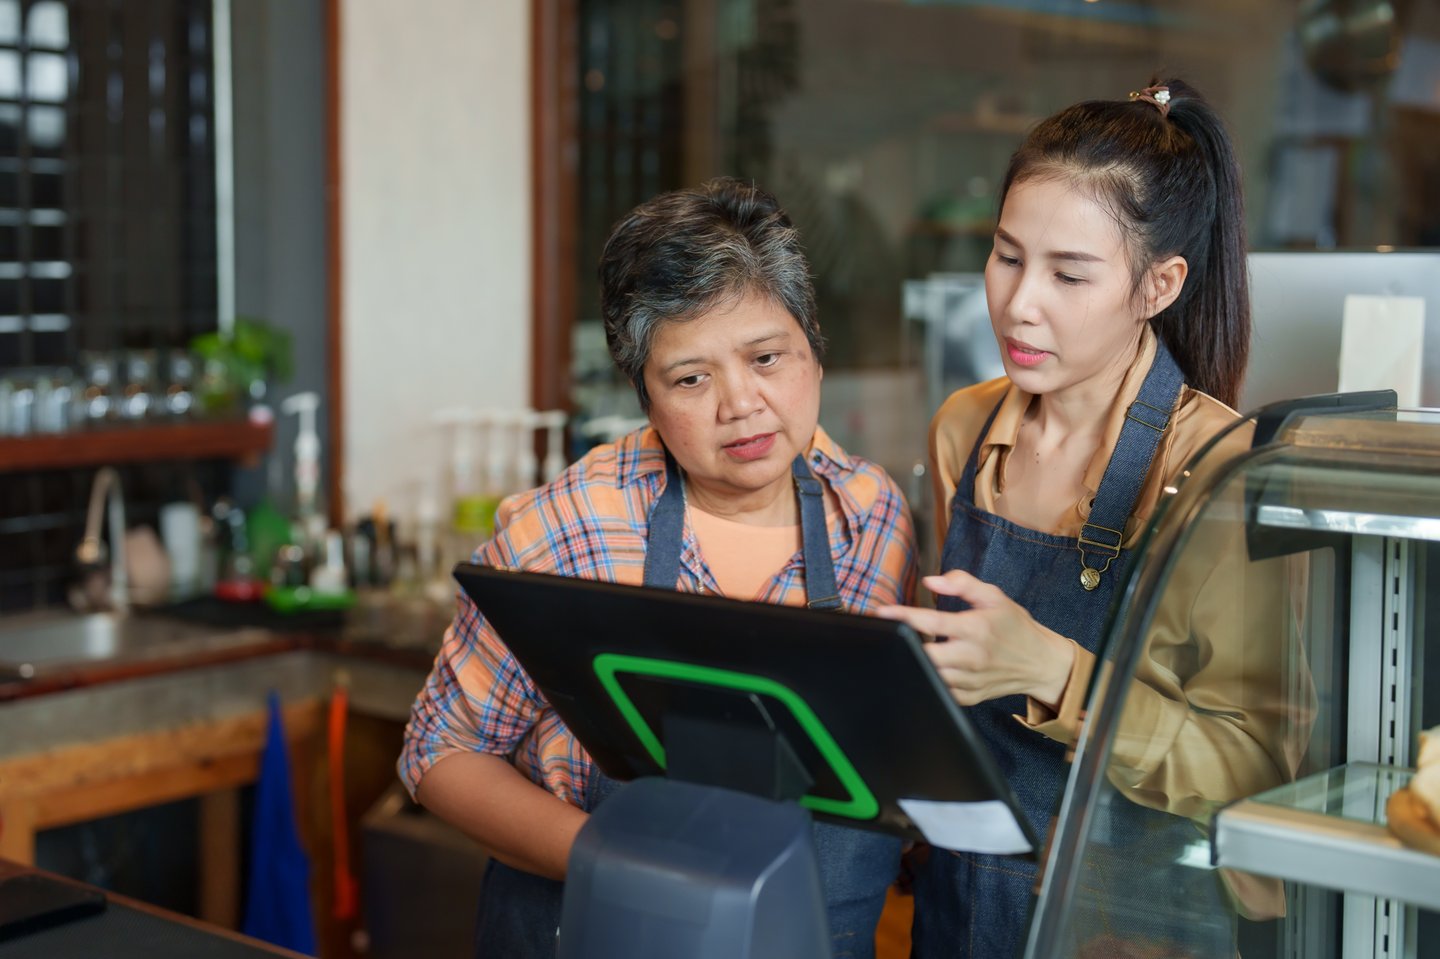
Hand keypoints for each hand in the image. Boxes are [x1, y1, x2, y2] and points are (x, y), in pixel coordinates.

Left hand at [875, 570, 1073, 706]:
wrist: (1040, 663)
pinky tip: (922, 667)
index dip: (903, 616)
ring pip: (929, 676)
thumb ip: (962, 583)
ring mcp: (970, 680)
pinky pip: (939, 691)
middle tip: (891, 634)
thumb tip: (930, 581)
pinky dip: (927, 679)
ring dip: (913, 662)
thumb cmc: (1014, 626)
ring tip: (904, 649)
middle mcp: (972, 657)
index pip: (932, 622)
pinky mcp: (970, 698)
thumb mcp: (993, 596)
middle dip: (904, 645)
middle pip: (925, 655)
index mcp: (976, 628)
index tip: (881, 612)